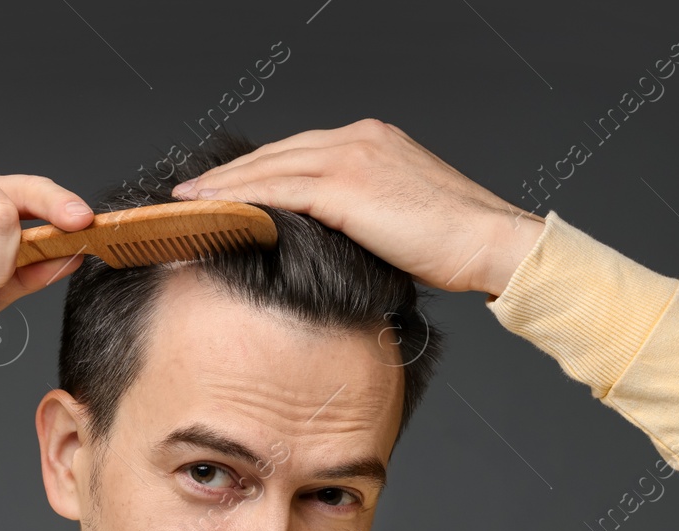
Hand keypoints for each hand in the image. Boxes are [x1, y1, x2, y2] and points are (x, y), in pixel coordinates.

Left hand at [170, 118, 543, 296]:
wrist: (489, 242)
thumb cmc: (452, 244)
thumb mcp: (396, 219)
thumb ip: (356, 215)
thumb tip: (318, 239)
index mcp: (370, 141)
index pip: (296, 152)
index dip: (255, 170)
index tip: (222, 187)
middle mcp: (358, 138)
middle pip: (275, 154)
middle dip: (229, 174)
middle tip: (189, 193)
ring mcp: (352, 157)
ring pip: (270, 168)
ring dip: (224, 187)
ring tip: (190, 203)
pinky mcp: (348, 185)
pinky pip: (280, 190)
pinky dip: (244, 200)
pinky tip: (218, 212)